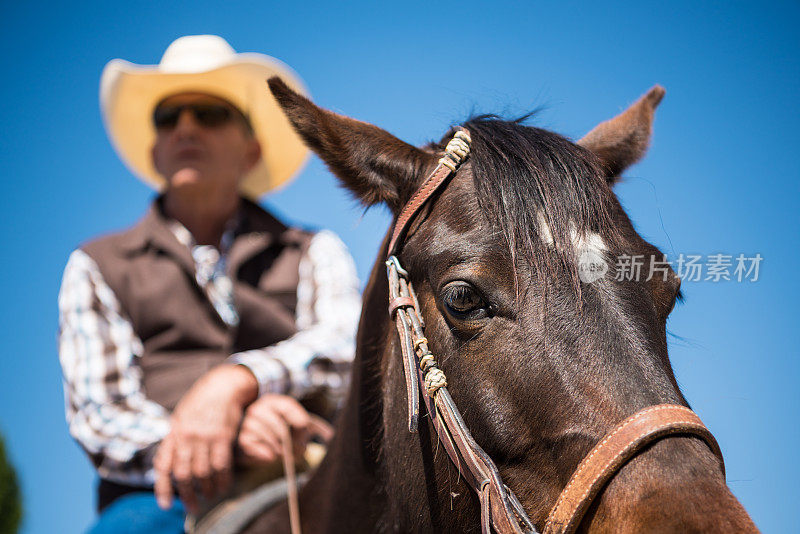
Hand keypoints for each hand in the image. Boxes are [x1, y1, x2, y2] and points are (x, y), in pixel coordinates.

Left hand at [153, 364, 257, 512]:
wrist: (222, 387)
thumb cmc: (201, 404)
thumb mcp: (181, 418)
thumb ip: (174, 440)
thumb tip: (167, 465)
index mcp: (173, 433)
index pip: (163, 465)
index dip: (162, 488)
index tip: (166, 505)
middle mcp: (186, 436)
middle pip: (183, 474)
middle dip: (187, 495)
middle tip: (193, 507)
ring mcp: (205, 436)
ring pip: (203, 473)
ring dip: (207, 490)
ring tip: (210, 497)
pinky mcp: (223, 436)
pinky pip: (222, 465)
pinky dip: (223, 480)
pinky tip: (224, 486)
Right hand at [236, 394, 312, 466]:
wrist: (257, 440)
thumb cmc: (282, 430)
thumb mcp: (299, 423)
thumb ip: (316, 427)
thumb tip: (332, 436)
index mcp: (274, 401)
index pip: (289, 407)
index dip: (300, 422)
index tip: (305, 431)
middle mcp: (259, 408)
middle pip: (281, 427)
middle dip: (294, 443)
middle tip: (300, 451)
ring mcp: (249, 423)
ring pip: (272, 440)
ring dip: (282, 451)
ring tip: (285, 453)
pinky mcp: (243, 440)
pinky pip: (259, 450)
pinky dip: (269, 455)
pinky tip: (272, 455)